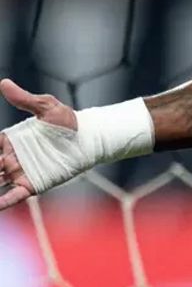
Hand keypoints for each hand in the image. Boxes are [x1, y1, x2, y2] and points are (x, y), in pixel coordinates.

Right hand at [0, 79, 78, 209]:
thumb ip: (24, 99)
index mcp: (9, 141)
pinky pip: (12, 197)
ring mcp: (19, 173)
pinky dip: (1, 203)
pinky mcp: (32, 185)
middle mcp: (10, 159)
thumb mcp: (46, 107)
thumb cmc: (68, 122)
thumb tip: (3, 83)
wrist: (88, 138)